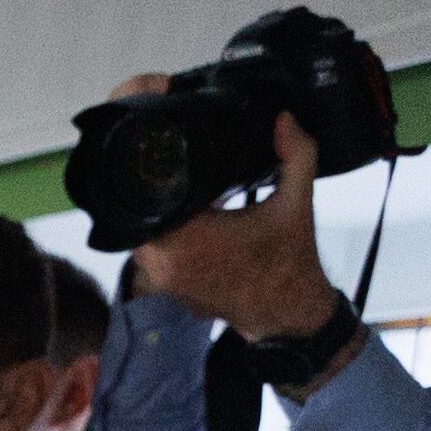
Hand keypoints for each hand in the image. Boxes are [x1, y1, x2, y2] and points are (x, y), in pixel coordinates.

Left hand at [121, 99, 344, 346]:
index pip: (146, 193)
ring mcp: (157, 276)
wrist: (285, 314)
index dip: (149, 166)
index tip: (164, 145)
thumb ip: (296, 155)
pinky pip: (145, 246)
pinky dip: (157, 226)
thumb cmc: (290, 260)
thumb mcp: (298, 203)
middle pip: (132, 207)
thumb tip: (283, 117)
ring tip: (171, 177)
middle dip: (147, 181)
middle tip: (168, 154)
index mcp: (189, 238)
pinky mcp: (160, 284)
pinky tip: (177, 206)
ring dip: (150, 204)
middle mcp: (163, 260)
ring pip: (136, 227)